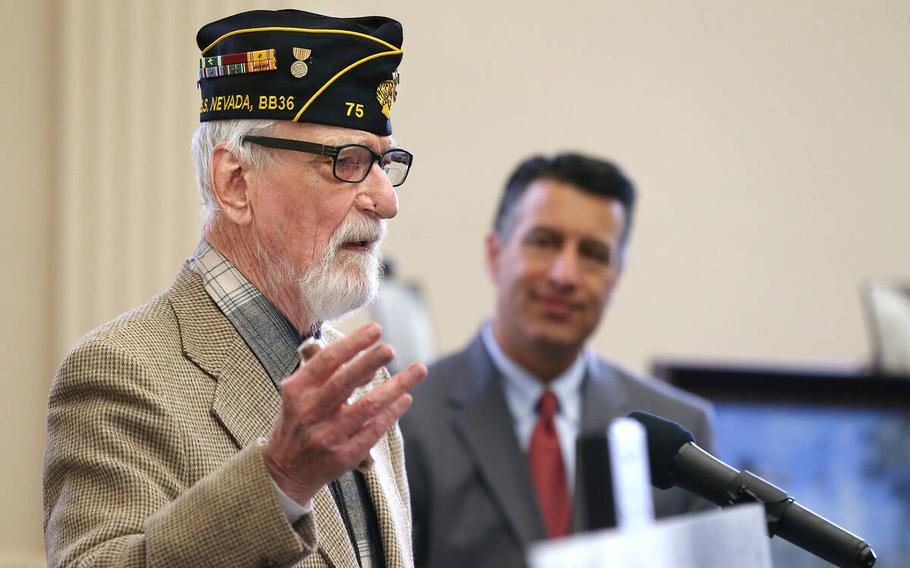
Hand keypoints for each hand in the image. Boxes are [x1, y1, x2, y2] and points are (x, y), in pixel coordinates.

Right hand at [261, 323, 426, 504]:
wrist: (283, 473)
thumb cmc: (298, 423)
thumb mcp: (302, 396)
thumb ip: (331, 376)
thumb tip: (371, 363)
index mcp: (298, 391)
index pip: (327, 361)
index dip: (353, 343)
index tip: (376, 329)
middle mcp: (310, 412)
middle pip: (344, 382)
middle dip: (370, 361)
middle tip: (391, 348)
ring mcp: (326, 436)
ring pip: (366, 407)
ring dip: (395, 387)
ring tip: (418, 370)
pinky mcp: (343, 457)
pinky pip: (373, 431)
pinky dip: (391, 413)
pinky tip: (405, 399)